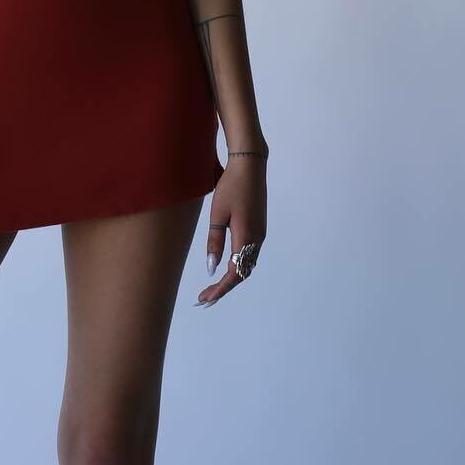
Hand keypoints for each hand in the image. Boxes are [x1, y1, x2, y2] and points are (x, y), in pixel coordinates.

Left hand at [196, 155, 266, 306]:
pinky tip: (224, 266)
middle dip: (224, 288)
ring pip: (247, 264)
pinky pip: (249, 254)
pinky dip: (237, 265)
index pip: (234, 273)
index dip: (220, 289)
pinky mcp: (258, 227)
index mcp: (246, 238)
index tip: (205, 299)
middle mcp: (257, 239)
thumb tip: (212, 269)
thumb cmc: (231, 187)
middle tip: (205, 298)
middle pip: (242, 272)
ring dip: (231, 277)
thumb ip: (215, 243)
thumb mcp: (217, 215)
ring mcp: (260, 234)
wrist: (249, 166)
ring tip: (212, 287)